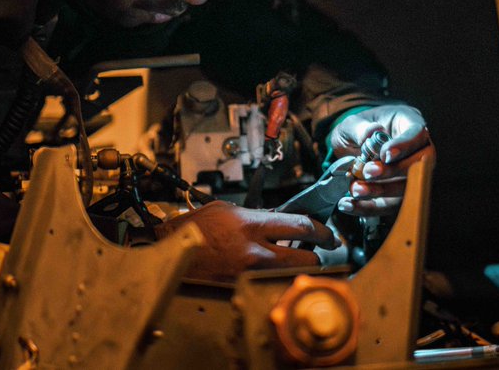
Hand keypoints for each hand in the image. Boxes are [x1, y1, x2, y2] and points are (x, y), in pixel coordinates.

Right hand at [155, 202, 337, 280]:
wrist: (172, 251)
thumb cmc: (196, 228)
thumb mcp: (227, 210)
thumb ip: (256, 215)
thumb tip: (278, 219)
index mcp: (253, 225)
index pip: (301, 226)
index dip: (320, 231)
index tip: (327, 234)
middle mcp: (256, 251)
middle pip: (306, 257)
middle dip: (317, 255)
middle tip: (320, 252)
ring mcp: (250, 273)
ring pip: (292, 275)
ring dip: (299, 270)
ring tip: (299, 262)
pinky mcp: (242, 288)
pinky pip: (270, 284)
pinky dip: (276, 279)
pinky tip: (274, 273)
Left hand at [327, 104, 433, 216]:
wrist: (350, 147)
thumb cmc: (357, 130)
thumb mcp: (351, 123)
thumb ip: (360, 128)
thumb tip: (373, 132)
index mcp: (408, 124)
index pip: (417, 134)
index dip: (404, 146)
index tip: (385, 154)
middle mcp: (415, 150)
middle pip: (419, 164)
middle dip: (393, 171)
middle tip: (367, 171)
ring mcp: (409, 174)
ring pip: (406, 188)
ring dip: (380, 191)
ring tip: (355, 189)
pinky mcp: (397, 195)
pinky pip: (388, 206)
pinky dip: (368, 207)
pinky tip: (349, 204)